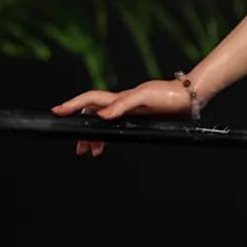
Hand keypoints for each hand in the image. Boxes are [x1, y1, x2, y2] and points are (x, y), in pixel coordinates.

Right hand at [51, 79, 194, 156]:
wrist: (189, 98)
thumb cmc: (168, 95)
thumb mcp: (145, 97)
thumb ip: (123, 104)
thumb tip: (102, 115)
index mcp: (120, 98)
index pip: (90, 100)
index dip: (72, 105)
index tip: (57, 111)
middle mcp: (121, 104)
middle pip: (93, 116)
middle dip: (81, 129)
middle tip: (77, 147)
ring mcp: (129, 112)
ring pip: (103, 124)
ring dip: (94, 137)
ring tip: (89, 151)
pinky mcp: (138, 119)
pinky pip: (116, 128)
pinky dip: (109, 137)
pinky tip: (107, 145)